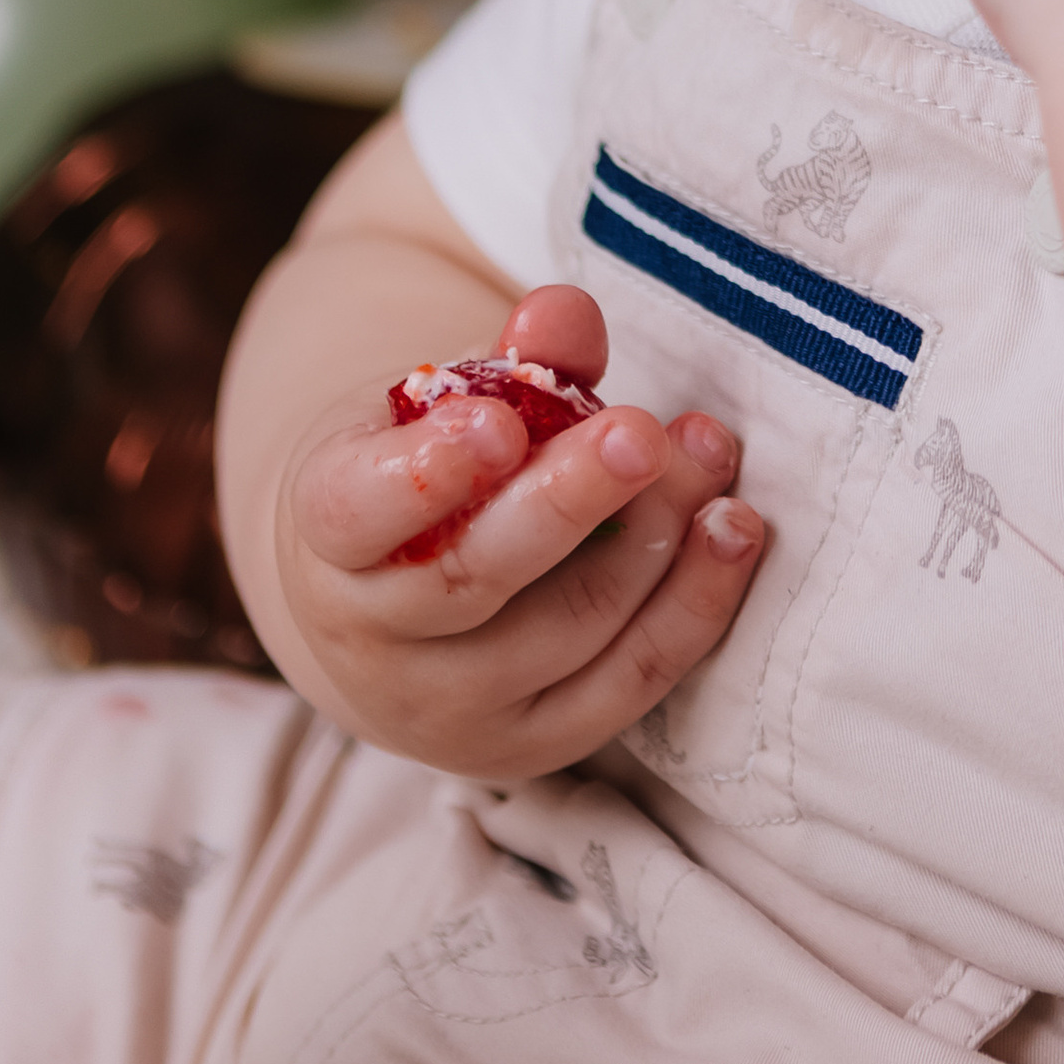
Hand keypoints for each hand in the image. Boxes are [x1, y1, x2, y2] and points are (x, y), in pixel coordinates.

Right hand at [273, 283, 765, 774]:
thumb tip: (561, 317)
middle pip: (476, 574)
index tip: (501, 422)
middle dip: (571, 499)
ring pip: (568, 629)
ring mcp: (454, 708)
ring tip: (708, 454)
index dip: (424, 474)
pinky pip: (629, 681)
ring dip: (655, 538)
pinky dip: (694, 604)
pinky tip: (733, 530)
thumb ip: (512, 356)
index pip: (357, 511)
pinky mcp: (536, 746)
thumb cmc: (428, 480)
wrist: (394, 613)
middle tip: (643, 433)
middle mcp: (377, 637)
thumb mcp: (441, 406)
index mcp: (330, 534)